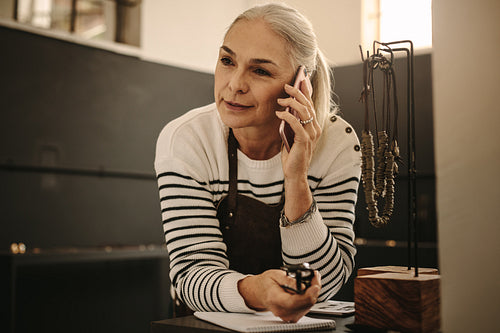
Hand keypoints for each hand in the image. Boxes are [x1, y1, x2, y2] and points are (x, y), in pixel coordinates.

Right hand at [238, 269, 320, 322]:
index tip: (315, 286)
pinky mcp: (293, 316)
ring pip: (308, 305)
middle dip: (313, 289)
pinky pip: (306, 307)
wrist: (260, 292)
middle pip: (304, 304)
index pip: (293, 302)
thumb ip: (288, 280)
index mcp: (275, 299)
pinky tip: (307, 289)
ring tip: (311, 280)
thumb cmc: (266, 283)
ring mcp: (288, 315)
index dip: (307, 295)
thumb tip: (302, 285)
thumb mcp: (274, 275)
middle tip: (314, 276)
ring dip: (312, 293)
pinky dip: (309, 297)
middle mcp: (282, 311)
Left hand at [275, 81, 320, 220]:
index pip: (311, 104)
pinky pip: (296, 123)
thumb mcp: (291, 134)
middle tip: (287, 85)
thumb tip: (285, 107)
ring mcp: (311, 135)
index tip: (301, 79)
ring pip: (304, 112)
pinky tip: (279, 113)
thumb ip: (292, 122)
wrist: (294, 173)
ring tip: (280, 100)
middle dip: (298, 92)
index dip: (307, 91)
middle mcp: (315, 129)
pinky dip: (287, 116)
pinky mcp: (304, 141)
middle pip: (308, 105)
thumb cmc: (292, 154)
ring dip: (291, 103)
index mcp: (313, 126)